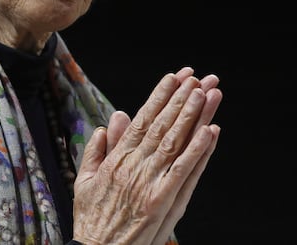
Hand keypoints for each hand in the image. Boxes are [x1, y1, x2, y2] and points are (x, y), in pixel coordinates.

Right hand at [72, 67, 221, 244]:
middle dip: (182, 98)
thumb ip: (98, 150)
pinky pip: (184, 171)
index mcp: (117, 159)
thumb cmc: (92, 220)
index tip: (175, 77)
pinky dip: (198, 150)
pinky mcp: (163, 202)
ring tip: (208, 93)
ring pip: (176, 142)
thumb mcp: (85, 180)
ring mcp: (150, 183)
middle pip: (163, 125)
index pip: (143, 119)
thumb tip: (109, 123)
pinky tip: (211, 131)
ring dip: (193, 115)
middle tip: (199, 78)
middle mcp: (134, 166)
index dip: (160, 96)